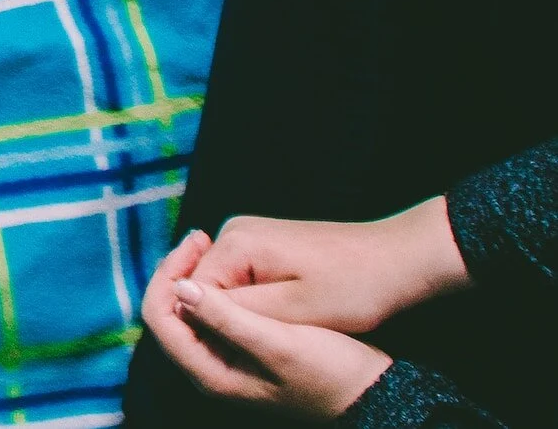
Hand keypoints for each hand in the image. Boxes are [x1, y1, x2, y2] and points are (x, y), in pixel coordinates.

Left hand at [143, 233, 394, 420]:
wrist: (373, 391)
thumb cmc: (330, 372)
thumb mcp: (278, 344)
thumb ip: (226, 318)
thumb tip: (179, 288)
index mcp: (209, 373)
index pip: (160, 319)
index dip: (167, 277)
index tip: (191, 244)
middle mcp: (211, 368)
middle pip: (171, 311)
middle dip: (179, 271)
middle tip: (200, 236)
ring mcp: (228, 358)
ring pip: (193, 309)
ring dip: (197, 275)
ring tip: (211, 243)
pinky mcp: (245, 347)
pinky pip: (215, 310)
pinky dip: (217, 285)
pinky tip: (234, 266)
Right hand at [193, 201, 470, 333]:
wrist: (401, 258)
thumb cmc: (356, 287)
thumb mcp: (294, 311)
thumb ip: (234, 309)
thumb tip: (180, 300)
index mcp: (235, 243)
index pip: (191, 291)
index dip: (209, 327)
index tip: (244, 349)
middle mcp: (234, 231)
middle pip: (204, 286)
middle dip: (226, 317)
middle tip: (270, 340)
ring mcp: (249, 234)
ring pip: (224, 285)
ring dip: (245, 311)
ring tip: (283, 328)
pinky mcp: (265, 242)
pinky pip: (242, 278)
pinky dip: (258, 301)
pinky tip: (287, 315)